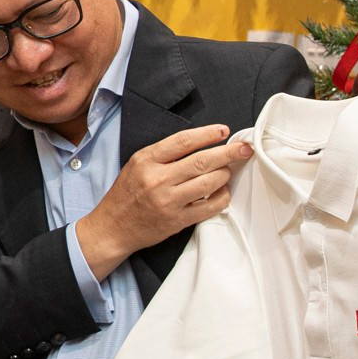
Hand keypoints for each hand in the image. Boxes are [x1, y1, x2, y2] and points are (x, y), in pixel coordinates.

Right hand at [77, 124, 251, 280]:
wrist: (112, 228)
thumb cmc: (126, 194)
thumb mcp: (136, 165)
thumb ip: (164, 154)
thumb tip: (200, 145)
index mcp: (146, 161)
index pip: (183, 141)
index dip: (208, 134)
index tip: (223, 131)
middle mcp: (157, 180)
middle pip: (202, 161)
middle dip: (228, 152)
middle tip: (244, 148)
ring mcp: (168, 201)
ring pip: (209, 183)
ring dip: (225, 174)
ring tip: (229, 170)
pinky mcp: (177, 221)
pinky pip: (209, 207)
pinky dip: (222, 197)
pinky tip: (223, 192)